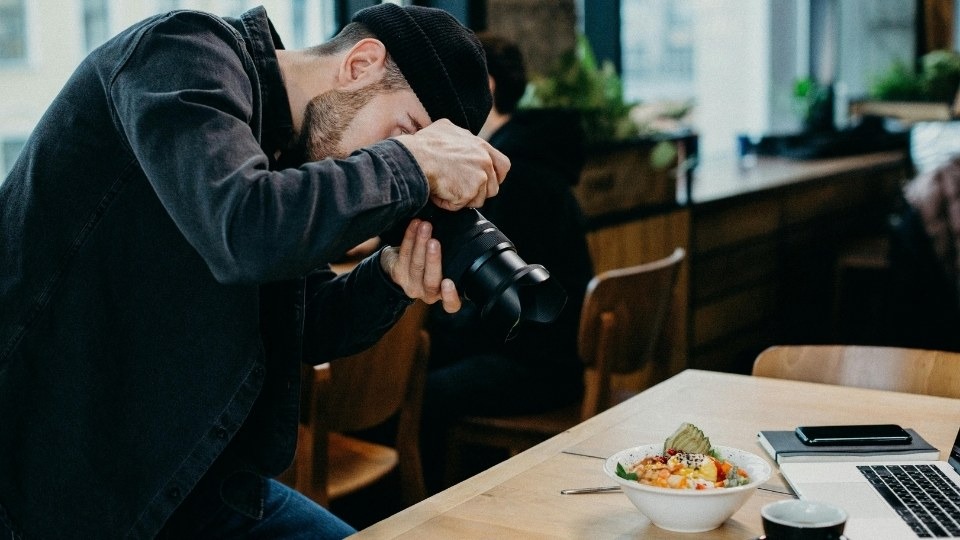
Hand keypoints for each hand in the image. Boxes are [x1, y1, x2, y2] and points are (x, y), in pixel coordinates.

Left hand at [380, 218, 460, 312]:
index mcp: (444, 294)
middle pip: (430, 281)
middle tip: (434, 242)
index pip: (450, 304)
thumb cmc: (432, 262)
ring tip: (425, 226)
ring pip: (416, 265)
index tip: (448, 282)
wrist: (402, 263)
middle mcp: (428, 293)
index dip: (450, 296)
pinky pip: (404, 254)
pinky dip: (409, 236)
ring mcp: (411, 285)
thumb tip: (472, 234)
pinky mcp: (397, 274)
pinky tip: (415, 224)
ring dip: (420, 243)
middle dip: (433, 260)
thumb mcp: (448, 265)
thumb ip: (456, 260)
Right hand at [395, 119, 510, 210]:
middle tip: (461, 190)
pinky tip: (439, 192)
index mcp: (481, 145)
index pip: (503, 165)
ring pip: (478, 199)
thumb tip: (455, 139)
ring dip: (463, 199)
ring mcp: (479, 176)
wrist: (415, 158)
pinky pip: (462, 206)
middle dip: (479, 192)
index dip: (495, 177)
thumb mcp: (445, 129)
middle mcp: (484, 160)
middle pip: (493, 187)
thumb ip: (459, 137)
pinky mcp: (470, 191)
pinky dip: (449, 203)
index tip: (484, 181)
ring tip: (445, 188)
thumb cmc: (423, 144)